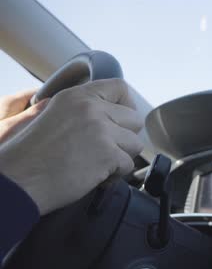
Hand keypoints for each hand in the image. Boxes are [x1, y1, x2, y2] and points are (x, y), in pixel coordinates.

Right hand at [0, 79, 143, 214]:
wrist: (18, 180)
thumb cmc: (32, 155)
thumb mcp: (53, 115)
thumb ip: (83, 109)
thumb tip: (112, 111)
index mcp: (77, 96)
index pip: (120, 88)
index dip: (126, 106)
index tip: (119, 123)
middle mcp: (91, 108)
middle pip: (134, 119)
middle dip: (124, 139)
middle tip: (104, 150)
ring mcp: (101, 130)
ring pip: (136, 144)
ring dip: (121, 158)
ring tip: (97, 165)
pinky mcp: (107, 154)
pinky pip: (128, 165)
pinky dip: (115, 176)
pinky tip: (94, 177)